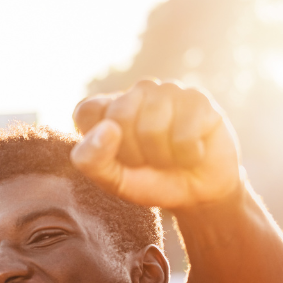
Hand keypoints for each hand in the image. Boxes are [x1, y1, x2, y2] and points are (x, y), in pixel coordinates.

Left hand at [70, 80, 241, 209]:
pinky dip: (187, 155)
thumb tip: (107, 128)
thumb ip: (92, 160)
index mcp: (106, 108)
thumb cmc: (149, 181)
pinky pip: (185, 133)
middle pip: (120, 118)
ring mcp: (166, 91)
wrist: (197, 191)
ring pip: (152, 127)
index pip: (86, 111)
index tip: (115, 157)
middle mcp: (134, 93)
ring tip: (169, 157)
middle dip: (133, 154)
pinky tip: (192, 152)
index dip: (99, 142)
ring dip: (161, 157)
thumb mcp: (111, 180)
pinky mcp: (197, 98)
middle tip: (147, 161)